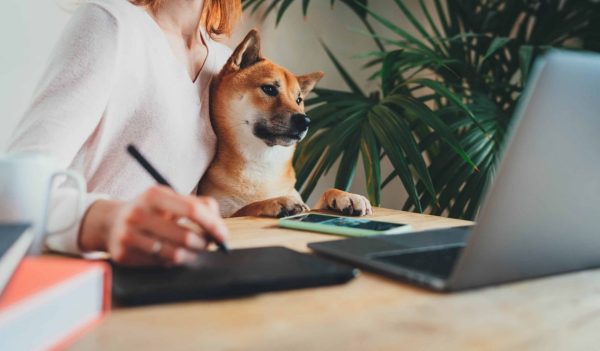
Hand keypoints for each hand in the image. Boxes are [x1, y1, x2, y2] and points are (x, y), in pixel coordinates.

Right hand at [79, 185, 228, 265]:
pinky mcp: (123, 255)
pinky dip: (172, 262)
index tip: (223, 236)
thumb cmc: (152, 210)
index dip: (213, 225)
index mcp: (153, 195)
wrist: (111, 222)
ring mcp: (127, 236)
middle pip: (186, 236)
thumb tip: (220, 230)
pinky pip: (160, 265)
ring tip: (193, 251)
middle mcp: (137, 214)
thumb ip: (199, 206)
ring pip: (174, 255)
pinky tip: (172, 254)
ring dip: (191, 256)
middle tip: (209, 245)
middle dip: (204, 244)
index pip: (193, 211)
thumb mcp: (171, 199)